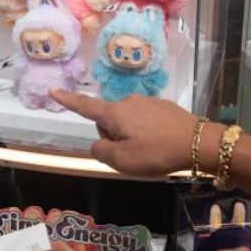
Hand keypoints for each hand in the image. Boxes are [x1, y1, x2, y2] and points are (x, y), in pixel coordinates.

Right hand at [50, 90, 215, 177]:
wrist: (197, 143)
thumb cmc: (156, 153)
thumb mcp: (121, 161)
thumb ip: (100, 151)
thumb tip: (98, 143)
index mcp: (114, 113)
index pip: (84, 106)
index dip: (67, 100)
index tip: (53, 90)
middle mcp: (128, 102)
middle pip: (109, 121)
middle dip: (114, 138)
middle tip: (132, 155)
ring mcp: (148, 102)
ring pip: (128, 122)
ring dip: (132, 137)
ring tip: (151, 151)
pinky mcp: (164, 107)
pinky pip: (146, 121)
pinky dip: (148, 133)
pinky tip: (162, 144)